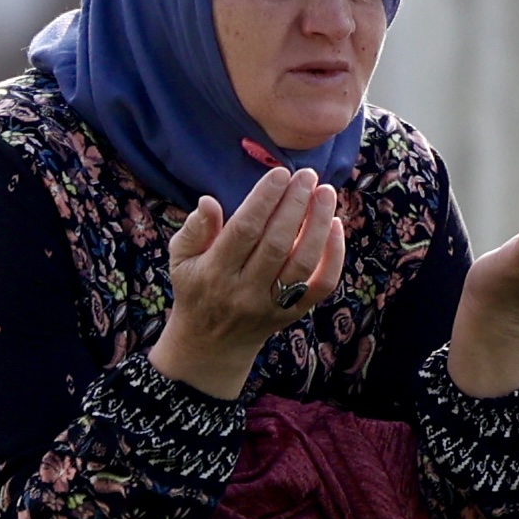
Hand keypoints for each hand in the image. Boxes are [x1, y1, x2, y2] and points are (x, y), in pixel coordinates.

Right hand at [151, 164, 347, 397]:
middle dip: (295, 205)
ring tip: (326, 193)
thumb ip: (194, 229)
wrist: (211, 345)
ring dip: (318, 224)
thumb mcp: (181, 259)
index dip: (264, 200)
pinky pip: (321, 285)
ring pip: (302, 262)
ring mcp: (272, 305)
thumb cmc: (197, 289)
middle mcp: (245, 291)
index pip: (244, 230)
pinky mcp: (293, 313)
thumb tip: (208, 201)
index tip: (280, 173)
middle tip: (307, 175)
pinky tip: (336, 226)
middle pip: (276, 243)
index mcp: (214, 273)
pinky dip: (334, 256)